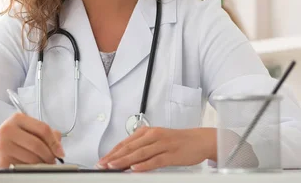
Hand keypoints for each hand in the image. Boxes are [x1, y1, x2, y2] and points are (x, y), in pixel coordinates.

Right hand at [0, 113, 64, 166]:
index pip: (42, 129)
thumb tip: (58, 142)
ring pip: (32, 158)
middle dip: (49, 155)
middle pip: (38, 145)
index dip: (54, 142)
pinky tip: (31, 166)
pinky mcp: (3, 160)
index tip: (60, 151)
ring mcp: (4, 145)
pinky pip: (24, 167)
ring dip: (42, 164)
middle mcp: (9, 130)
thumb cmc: (9, 136)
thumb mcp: (25, 128)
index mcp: (18, 118)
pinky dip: (32, 168)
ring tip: (43, 163)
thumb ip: (43, 132)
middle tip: (53, 160)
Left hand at [97, 127, 216, 171]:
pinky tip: (135, 168)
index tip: (101, 160)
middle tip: (102, 165)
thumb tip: (125, 159)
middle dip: (114, 157)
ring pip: (140, 153)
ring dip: (124, 160)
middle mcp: (152, 136)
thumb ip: (141, 148)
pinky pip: (155, 160)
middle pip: (129, 147)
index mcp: (146, 132)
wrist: (199, 140)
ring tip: (113, 166)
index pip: (124, 143)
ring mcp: (162, 144)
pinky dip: (144, 164)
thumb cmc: (176, 142)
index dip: (112, 152)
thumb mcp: (156, 141)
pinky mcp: (171, 153)